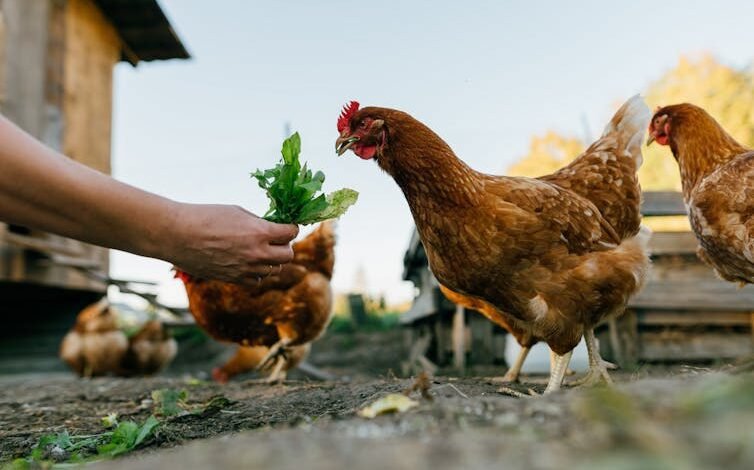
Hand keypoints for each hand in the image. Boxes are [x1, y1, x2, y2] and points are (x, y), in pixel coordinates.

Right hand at [167, 203, 298, 282]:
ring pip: (274, 270)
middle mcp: (257, 254)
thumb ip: (259, 223)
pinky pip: (257, 280)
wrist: (177, 234)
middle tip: (276, 240)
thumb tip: (273, 228)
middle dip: (284, 246)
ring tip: (259, 250)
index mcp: (260, 232)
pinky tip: (248, 262)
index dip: (290, 228)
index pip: (291, 233)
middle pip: (288, 255)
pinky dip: (257, 272)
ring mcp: (246, 269)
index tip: (286, 226)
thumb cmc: (205, 216)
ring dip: (271, 260)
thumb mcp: (238, 212)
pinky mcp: (234, 279)